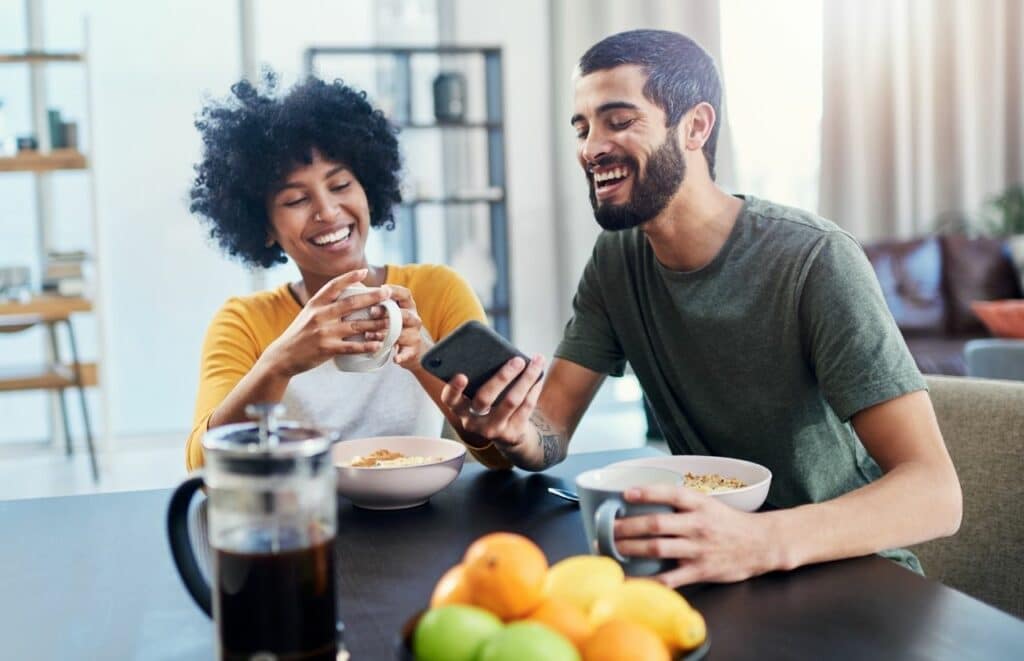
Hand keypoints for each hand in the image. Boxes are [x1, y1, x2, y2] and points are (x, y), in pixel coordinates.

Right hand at [260, 269, 392, 376]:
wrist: (283, 356)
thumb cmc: (300, 334)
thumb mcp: (308, 313)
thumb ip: (325, 305)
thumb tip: (346, 295)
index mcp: (315, 304)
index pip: (333, 286)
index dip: (349, 277)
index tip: (364, 272)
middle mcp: (319, 315)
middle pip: (351, 303)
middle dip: (372, 297)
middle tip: (387, 293)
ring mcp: (323, 332)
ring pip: (356, 326)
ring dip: (376, 324)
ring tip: (391, 323)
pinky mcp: (327, 349)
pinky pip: (352, 347)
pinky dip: (367, 346)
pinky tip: (379, 345)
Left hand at [364, 284, 426, 368]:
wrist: (411, 351)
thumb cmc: (393, 327)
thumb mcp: (390, 312)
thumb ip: (377, 301)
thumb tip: (354, 285)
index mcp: (408, 306)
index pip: (405, 294)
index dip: (394, 290)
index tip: (381, 288)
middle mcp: (413, 319)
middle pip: (404, 314)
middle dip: (387, 312)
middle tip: (371, 312)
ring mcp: (414, 335)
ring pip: (402, 333)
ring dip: (385, 334)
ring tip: (370, 335)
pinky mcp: (413, 351)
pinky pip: (408, 353)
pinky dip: (401, 356)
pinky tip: (394, 358)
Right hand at [439, 354, 546, 454]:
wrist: (508, 435)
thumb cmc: (491, 403)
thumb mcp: (481, 395)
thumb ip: (482, 379)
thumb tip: (502, 354)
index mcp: (460, 409)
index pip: (450, 400)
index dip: (454, 389)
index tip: (461, 375)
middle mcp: (473, 422)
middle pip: (485, 399)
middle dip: (502, 377)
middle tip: (517, 360)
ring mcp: (493, 430)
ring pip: (511, 401)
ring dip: (526, 379)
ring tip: (536, 361)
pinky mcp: (512, 433)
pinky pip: (526, 407)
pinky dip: (534, 388)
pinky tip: (539, 375)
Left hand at [613, 484, 777, 587]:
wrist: (762, 544)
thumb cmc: (730, 523)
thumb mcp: (709, 503)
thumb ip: (682, 502)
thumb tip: (647, 498)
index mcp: (699, 504)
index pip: (669, 493)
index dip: (646, 492)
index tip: (625, 494)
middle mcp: (697, 524)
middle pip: (656, 524)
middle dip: (627, 526)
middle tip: (608, 528)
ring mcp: (698, 549)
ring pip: (658, 549)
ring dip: (631, 548)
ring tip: (613, 548)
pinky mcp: (700, 571)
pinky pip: (670, 577)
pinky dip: (650, 579)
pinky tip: (634, 578)